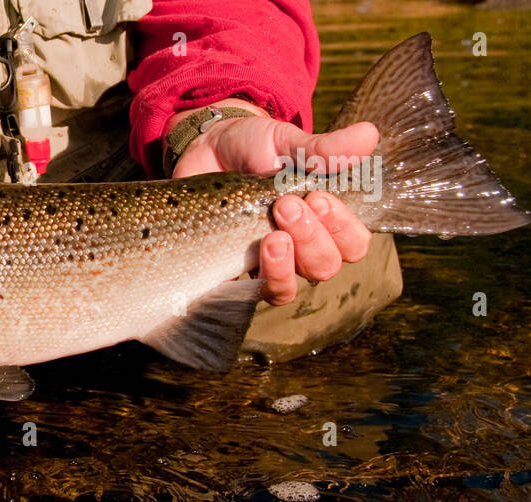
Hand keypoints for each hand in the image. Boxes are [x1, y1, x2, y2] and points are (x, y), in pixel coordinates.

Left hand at [168, 99, 378, 305]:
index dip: (343, 229)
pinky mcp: (231, 268)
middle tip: (285, 205)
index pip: (353, 244)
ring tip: (271, 237)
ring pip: (287, 290)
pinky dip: (251, 278)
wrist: (207, 148)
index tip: (320, 198)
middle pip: (324, 268)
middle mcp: (301, 248)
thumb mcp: (289, 142)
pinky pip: (245, 293)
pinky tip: (246, 255)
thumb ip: (325, 148)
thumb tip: (368, 135)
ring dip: (284, 267)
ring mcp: (266, 262)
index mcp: (325, 220)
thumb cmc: (256, 147)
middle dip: (311, 239)